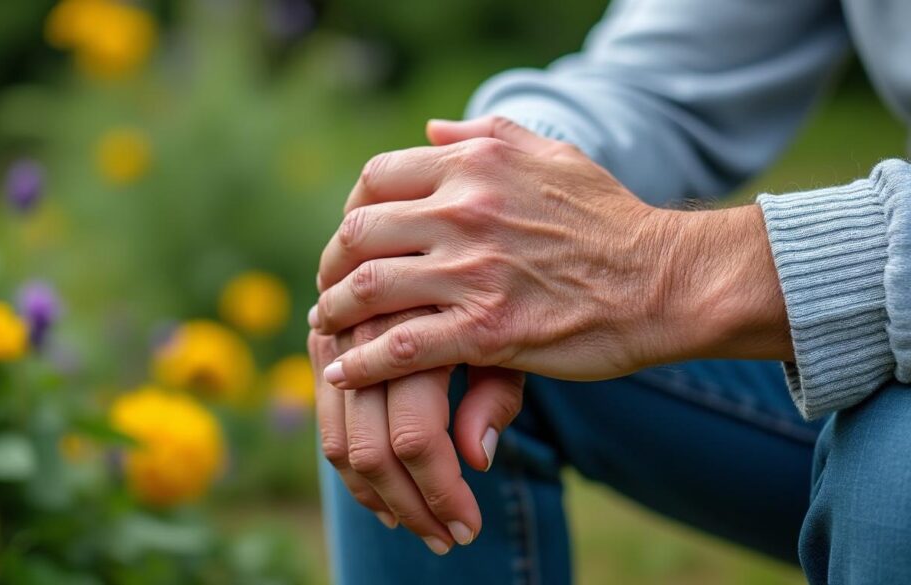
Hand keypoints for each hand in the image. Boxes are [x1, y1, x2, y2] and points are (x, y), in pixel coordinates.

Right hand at [309, 308, 523, 553]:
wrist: (450, 228)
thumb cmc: (506, 290)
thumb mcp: (515, 337)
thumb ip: (495, 393)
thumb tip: (477, 458)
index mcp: (424, 324)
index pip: (417, 436)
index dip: (441, 493)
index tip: (468, 530)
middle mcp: (371, 327)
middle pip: (375, 446)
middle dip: (412, 505)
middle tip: (446, 539)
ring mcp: (339, 333)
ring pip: (342, 442)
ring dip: (380, 497)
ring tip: (421, 527)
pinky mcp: (323, 340)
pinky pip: (327, 422)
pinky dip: (353, 469)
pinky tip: (386, 500)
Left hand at [313, 117, 790, 388]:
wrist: (665, 280)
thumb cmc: (609, 219)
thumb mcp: (552, 154)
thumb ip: (487, 135)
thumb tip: (431, 130)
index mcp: (475, 166)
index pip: (377, 179)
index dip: (352, 211)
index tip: (351, 239)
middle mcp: (465, 213)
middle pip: (360, 234)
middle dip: (332, 264)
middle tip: (329, 288)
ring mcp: (473, 272)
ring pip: (369, 289)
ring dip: (337, 312)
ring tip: (329, 328)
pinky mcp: (487, 331)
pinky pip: (401, 347)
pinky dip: (364, 362)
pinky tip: (347, 371)